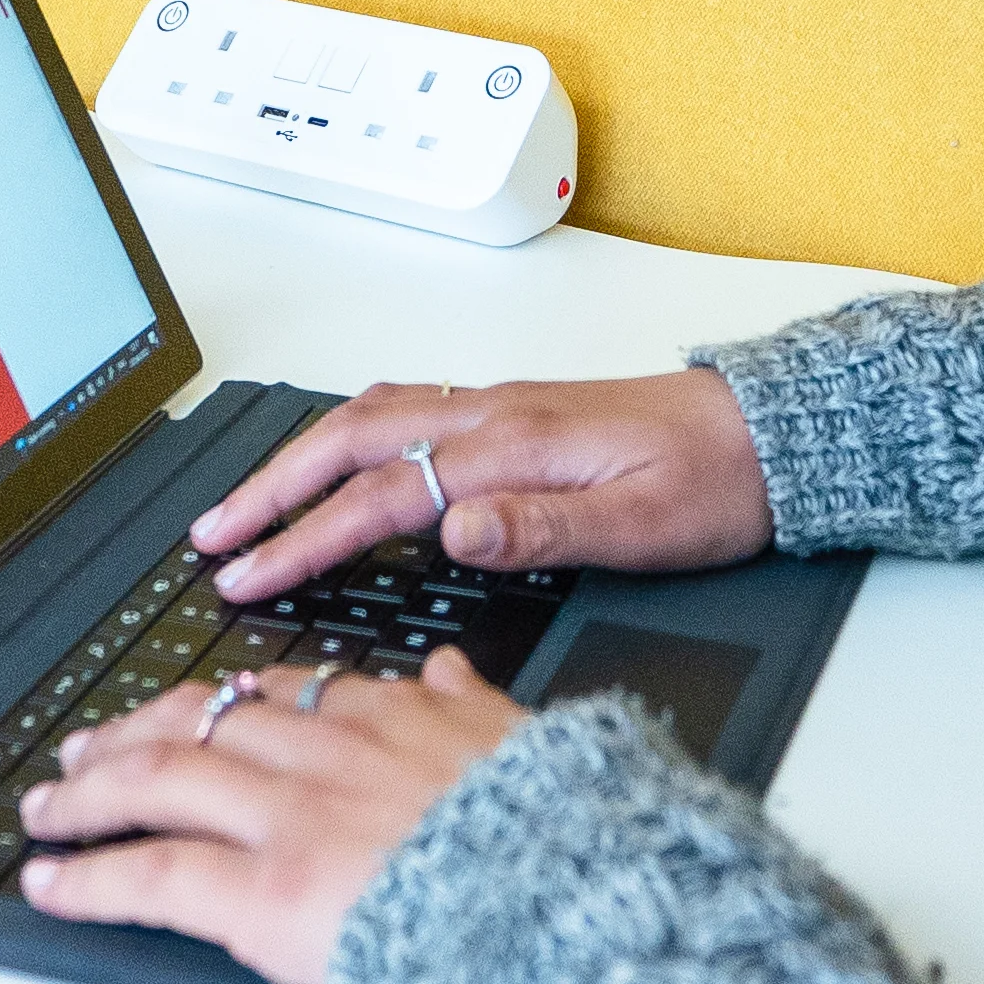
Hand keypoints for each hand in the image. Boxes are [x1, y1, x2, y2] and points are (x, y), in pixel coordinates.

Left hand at [16, 651, 523, 983]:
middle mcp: (329, 752)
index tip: (189, 712)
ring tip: (48, 808)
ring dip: (88, 795)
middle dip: (130, 735)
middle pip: (198, 721)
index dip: (220, 701)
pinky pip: (150, 872)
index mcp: (396, 717)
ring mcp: (289, 817)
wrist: (578, 917)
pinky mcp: (262, 892)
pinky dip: (88, 875)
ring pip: (157, 779)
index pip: (282, 691)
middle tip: (85, 754)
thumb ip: (475, 707)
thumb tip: (452, 670)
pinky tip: (52, 881)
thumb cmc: (569, 852)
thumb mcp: (529, 746)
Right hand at [191, 369, 770, 604]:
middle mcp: (495, 414)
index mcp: (514, 445)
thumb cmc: (720, 485)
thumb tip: (456, 530)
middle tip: (208, 536)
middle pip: (350, 441)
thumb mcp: (646, 526)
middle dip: (269, 489)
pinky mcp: (513, 415)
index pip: (382, 496)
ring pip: (370, 418)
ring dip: (298, 460)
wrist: (775, 436)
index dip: (305, 539)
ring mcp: (500, 408)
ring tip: (244, 504)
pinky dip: (346, 438)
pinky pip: (403, 412)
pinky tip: (334, 462)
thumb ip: (546, 529)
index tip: (247, 576)